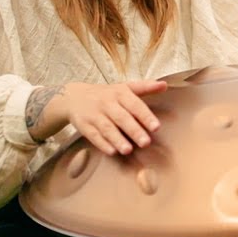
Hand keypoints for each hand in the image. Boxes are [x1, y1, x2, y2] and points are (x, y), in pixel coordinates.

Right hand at [29, 79, 166, 155]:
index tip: (156, 127)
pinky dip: (102, 144)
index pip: (134, 104)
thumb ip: (145, 87)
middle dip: (134, 130)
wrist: (73, 97)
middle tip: (146, 142)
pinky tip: (112, 151)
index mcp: (119, 93)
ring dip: (117, 139)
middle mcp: (106, 103)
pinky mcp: (84, 125)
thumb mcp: (124, 87)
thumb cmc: (106, 94)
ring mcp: (94, 115)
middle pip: (121, 118)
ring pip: (107, 128)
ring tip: (128, 150)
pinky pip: (93, 136)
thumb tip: (165, 85)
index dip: (145, 116)